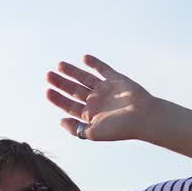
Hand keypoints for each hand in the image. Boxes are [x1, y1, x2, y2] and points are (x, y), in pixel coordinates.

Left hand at [45, 55, 161, 142]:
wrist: (144, 117)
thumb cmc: (120, 128)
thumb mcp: (93, 133)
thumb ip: (75, 129)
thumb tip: (60, 121)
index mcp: (90, 115)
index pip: (69, 105)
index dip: (57, 99)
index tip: (47, 91)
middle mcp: (96, 102)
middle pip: (74, 90)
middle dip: (61, 83)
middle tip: (48, 75)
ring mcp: (106, 90)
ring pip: (85, 78)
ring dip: (72, 71)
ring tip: (59, 65)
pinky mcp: (116, 79)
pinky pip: (103, 69)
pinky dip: (94, 63)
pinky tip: (84, 58)